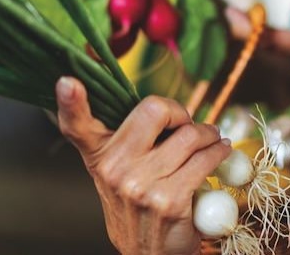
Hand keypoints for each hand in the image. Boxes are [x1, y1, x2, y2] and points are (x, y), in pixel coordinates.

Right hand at [56, 77, 230, 254]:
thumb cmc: (138, 207)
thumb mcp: (117, 174)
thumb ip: (127, 142)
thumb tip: (159, 107)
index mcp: (98, 156)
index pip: (76, 126)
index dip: (70, 102)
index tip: (68, 82)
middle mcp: (114, 168)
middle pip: (154, 110)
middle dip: (180, 112)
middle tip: (188, 123)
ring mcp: (141, 185)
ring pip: (188, 136)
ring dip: (208, 134)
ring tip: (212, 139)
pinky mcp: (169, 199)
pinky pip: (204, 160)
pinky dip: (219, 152)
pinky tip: (220, 152)